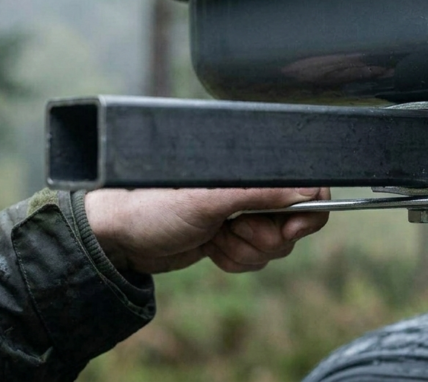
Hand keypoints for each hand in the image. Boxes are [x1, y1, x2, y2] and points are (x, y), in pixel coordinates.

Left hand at [83, 187, 329, 274]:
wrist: (119, 238)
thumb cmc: (155, 206)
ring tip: (214, 238)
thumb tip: (308, 193)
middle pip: (295, 222)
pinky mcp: (233, 237)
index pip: (305, 184)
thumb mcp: (210, 198)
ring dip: (244, 250)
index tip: (290, 227)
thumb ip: (261, 193)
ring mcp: (243, 213)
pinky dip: (234, 260)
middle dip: (264, 236)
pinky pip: (255, 258)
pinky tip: (210, 249)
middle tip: (232, 229)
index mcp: (251, 167)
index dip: (307, 209)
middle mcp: (252, 187)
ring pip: (275, 246)